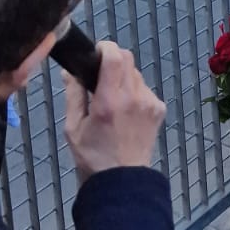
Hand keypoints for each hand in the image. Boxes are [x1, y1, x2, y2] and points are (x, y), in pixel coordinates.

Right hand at [63, 40, 165, 183]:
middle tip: (100, 73)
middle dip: (113, 59)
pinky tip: (126, 111)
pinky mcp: (159, 109)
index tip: (96, 52)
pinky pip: (145, 89)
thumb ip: (73, 95)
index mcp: (109, 101)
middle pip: (128, 59)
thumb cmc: (92, 156)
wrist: (122, 181)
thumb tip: (70, 71)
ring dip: (123, 77)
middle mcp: (133, 97)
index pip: (114, 57)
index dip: (105, 48)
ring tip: (112, 98)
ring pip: (136, 74)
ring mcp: (150, 102)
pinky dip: (134, 92)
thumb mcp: (73, 128)